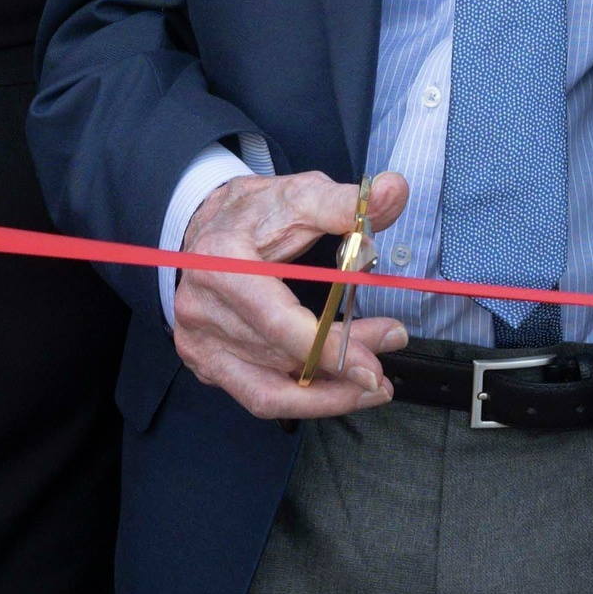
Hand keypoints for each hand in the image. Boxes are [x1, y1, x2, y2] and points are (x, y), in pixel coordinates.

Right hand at [171, 169, 412, 420]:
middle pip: (280, 357)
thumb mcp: (299, 195)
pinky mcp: (205, 362)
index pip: (276, 321)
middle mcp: (200, 309)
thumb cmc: (255, 213)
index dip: (327, 348)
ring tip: (372, 386)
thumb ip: (345, 202)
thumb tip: (394, 192)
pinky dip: (301, 401)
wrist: (204, 228)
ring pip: (269, 389)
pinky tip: (337, 393)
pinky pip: (257, 396)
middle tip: (388, 359)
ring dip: (327, 392)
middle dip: (341, 365)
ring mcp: (198, 342)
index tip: (373, 365)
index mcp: (221, 263)